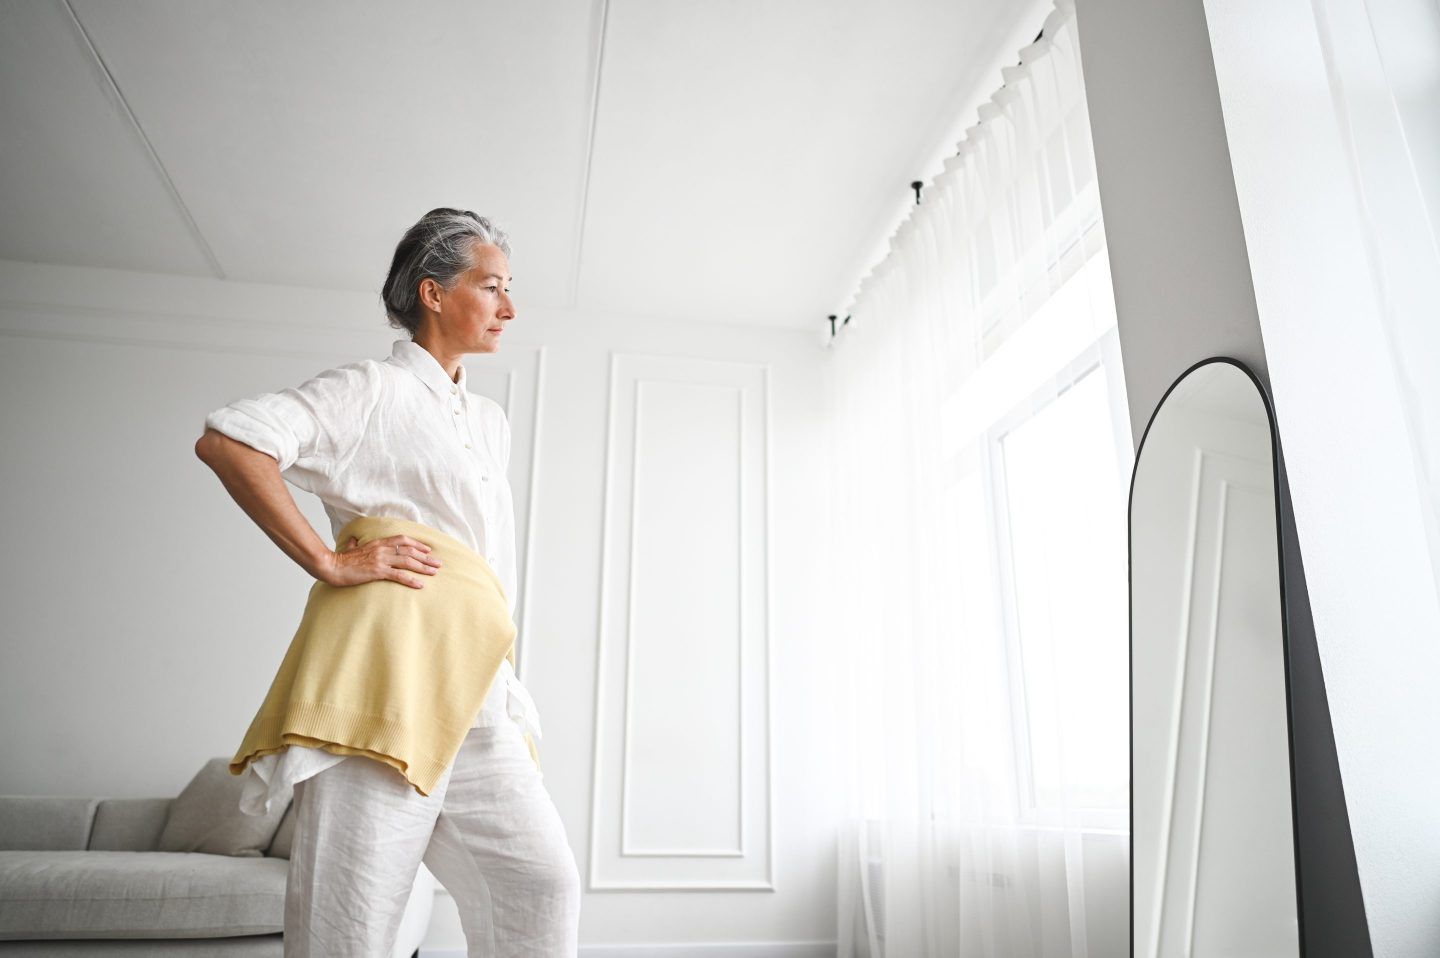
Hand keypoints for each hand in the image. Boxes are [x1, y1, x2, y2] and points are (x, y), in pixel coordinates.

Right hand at [319, 534, 442, 588]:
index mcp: (378, 543)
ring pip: (407, 562)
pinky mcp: (378, 571)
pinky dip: (411, 580)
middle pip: (409, 551)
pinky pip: (399, 575)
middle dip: (426, 557)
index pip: (402, 540)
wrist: (331, 566)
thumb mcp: (350, 548)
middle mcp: (382, 549)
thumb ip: (354, 543)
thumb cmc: (340, 559)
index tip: (428, 549)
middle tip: (438, 563)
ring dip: (423, 567)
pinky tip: (420, 584)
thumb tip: (353, 540)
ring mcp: (381, 560)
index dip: (417, 544)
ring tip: (434, 572)